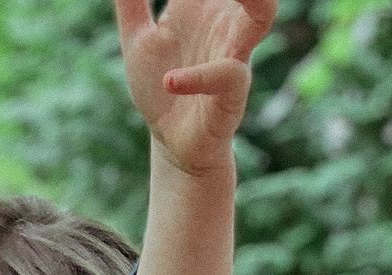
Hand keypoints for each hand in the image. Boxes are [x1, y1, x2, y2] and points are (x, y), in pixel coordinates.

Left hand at [113, 0, 277, 176]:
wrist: (171, 144)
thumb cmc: (160, 87)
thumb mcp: (137, 39)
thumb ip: (130, 2)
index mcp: (204, 3)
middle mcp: (225, 21)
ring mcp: (234, 53)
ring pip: (261, 15)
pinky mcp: (233, 92)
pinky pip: (226, 74)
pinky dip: (198, 76)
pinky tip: (169, 81)